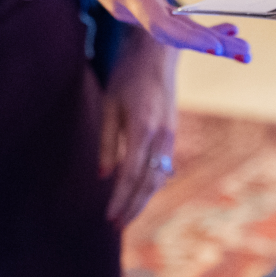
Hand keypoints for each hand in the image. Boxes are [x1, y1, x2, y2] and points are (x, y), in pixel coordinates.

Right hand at [10, 0, 250, 60]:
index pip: (160, 24)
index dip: (188, 36)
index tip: (215, 46)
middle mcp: (131, 10)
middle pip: (174, 36)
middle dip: (210, 45)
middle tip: (245, 55)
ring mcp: (136, 13)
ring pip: (176, 34)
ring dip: (209, 41)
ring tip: (243, 50)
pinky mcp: (141, 11)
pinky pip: (172, 26)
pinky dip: (198, 31)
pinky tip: (223, 32)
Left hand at [99, 27, 185, 224]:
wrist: (159, 51)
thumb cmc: (128, 74)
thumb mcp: (110, 105)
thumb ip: (108, 142)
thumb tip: (104, 175)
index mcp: (143, 128)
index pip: (131, 174)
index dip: (120, 199)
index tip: (108, 218)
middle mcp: (161, 136)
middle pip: (149, 182)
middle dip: (133, 206)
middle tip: (117, 226)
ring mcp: (170, 135)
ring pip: (160, 176)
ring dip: (144, 198)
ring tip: (128, 214)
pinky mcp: (171, 132)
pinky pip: (164, 166)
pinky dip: (152, 183)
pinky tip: (141, 192)